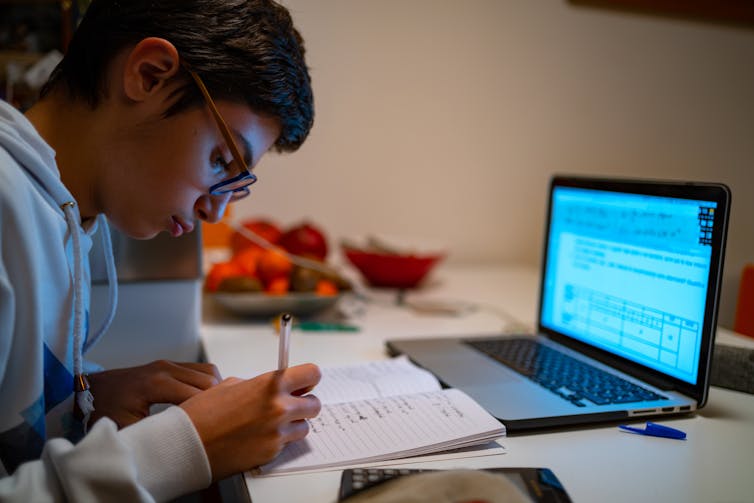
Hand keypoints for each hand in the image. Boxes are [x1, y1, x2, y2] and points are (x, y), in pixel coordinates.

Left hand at [87, 360, 220, 427]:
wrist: (90, 389)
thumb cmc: (105, 410)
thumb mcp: (126, 428)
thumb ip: (154, 431)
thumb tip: (178, 441)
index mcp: (157, 383)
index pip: (198, 393)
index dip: (209, 411)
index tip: (214, 427)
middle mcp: (166, 368)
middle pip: (209, 380)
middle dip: (217, 400)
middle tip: (219, 421)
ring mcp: (169, 363)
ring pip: (208, 371)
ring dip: (215, 389)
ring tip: (215, 410)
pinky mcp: (169, 364)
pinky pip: (200, 369)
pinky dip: (208, 382)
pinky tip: (205, 400)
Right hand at [180, 363, 321, 479]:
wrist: (188, 443)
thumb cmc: (203, 413)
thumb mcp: (232, 385)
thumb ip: (260, 385)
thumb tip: (276, 387)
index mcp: (270, 385)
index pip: (311, 374)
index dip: (309, 378)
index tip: (304, 382)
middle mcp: (279, 408)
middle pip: (315, 404)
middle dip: (304, 404)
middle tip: (291, 404)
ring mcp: (277, 432)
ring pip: (304, 427)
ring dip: (293, 424)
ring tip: (271, 423)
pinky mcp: (272, 453)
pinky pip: (286, 444)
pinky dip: (277, 440)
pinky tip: (257, 436)